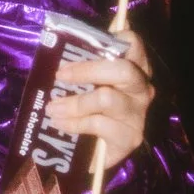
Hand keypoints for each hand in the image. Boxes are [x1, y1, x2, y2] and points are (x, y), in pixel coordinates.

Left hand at [51, 27, 154, 170]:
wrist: (93, 154)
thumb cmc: (90, 110)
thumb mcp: (86, 84)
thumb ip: (82, 64)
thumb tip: (59, 42)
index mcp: (134, 67)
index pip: (132, 43)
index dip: (111, 39)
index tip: (78, 45)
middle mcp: (142, 89)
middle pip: (122, 70)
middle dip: (86, 70)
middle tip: (59, 76)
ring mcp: (138, 114)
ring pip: (106, 98)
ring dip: (73, 103)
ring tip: (51, 108)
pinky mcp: (130, 137)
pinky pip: (99, 124)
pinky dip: (75, 124)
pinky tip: (60, 124)